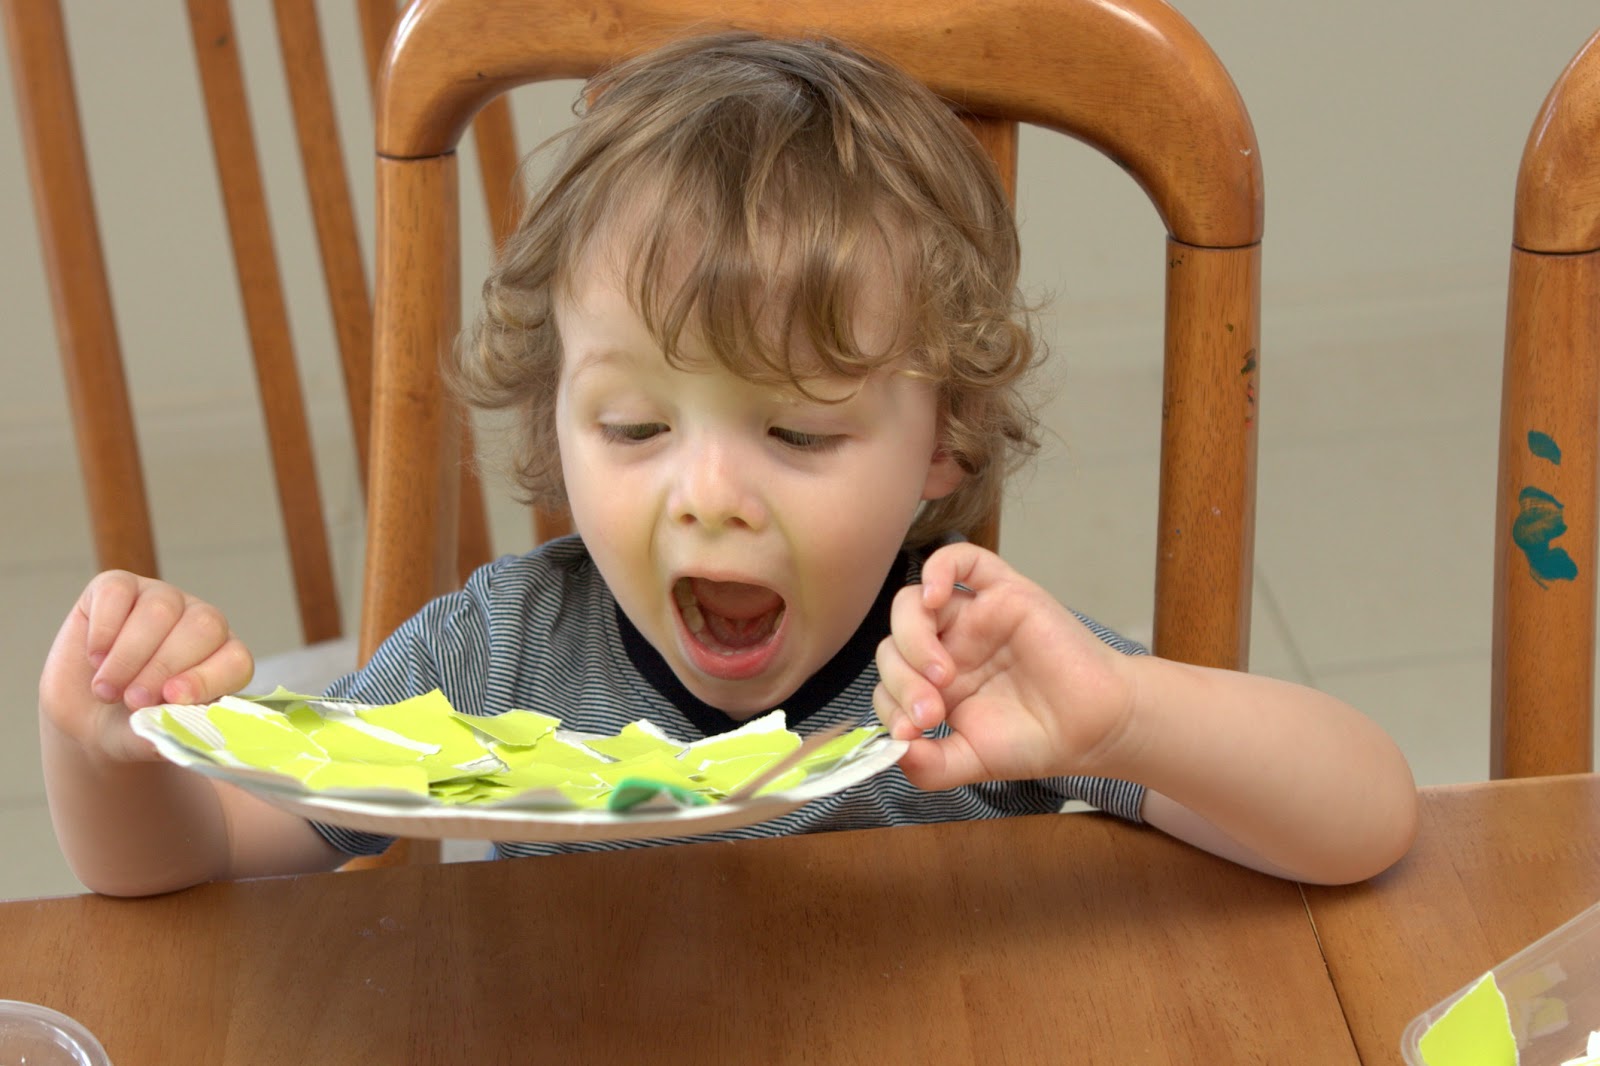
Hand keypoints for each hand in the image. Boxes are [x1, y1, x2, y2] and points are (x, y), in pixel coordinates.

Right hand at [39, 571, 252, 762]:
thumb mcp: (150, 739)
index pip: (235, 660)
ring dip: (128, 657)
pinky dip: (104, 629)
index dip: (207, 678)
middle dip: (163, 668)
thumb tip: (176, 738)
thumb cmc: (131, 726)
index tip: (173, 699)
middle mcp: (200, 623)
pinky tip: (95, 657)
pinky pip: (118, 592)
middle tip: (133, 702)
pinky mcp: (118, 587)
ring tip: (106, 690)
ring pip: (159, 611)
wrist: (85, 714)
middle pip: (202, 628)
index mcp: (223, 661)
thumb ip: (167, 735)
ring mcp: (162, 599)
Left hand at [873, 543, 1135, 790]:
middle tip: (931, 715)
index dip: (888, 707)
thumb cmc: (1037, 740)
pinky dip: (936, 570)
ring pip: (913, 605)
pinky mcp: (1003, 592)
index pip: (887, 681)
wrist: (1095, 727)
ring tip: (942, 676)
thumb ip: (929, 766)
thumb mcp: (972, 762)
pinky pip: (961, 559)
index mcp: (934, 684)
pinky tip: (933, 599)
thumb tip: (892, 752)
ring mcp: (973, 616)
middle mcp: (948, 646)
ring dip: (912, 641)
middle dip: (901, 683)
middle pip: (894, 644)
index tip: (911, 736)